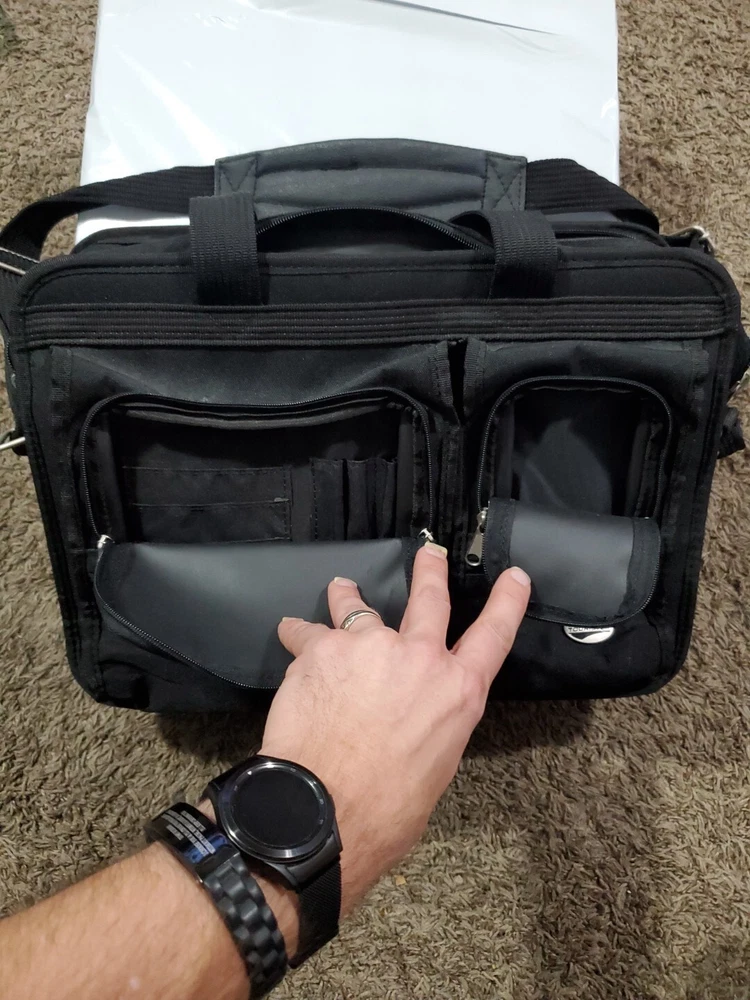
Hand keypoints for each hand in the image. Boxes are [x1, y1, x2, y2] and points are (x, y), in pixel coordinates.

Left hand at [261, 543, 530, 915]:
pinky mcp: (324, 648)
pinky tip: (290, 632)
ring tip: (342, 587)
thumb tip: (412, 716)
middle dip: (429, 572)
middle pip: (430, 599)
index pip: (494, 635)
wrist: (324, 810)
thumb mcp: (434, 767)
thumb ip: (430, 725)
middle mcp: (420, 659)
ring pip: (360, 607)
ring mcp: (371, 646)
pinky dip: (298, 632)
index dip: (507, 602)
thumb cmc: (385, 809)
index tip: (514, 576)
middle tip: (428, 553)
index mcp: (458, 693)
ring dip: (349, 596)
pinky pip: (307, 631)